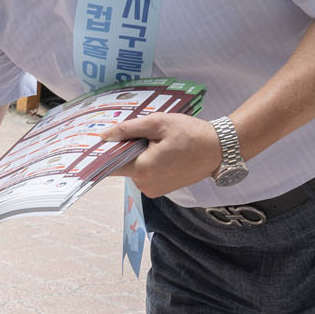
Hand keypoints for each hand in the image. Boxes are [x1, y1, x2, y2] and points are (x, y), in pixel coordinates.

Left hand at [101, 113, 224, 197]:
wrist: (220, 149)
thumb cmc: (191, 134)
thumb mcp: (158, 124)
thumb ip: (128, 129)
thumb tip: (104, 136)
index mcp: (143, 169)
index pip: (110, 165)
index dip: (102, 153)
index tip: (95, 144)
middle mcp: (145, 184)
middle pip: (123, 165)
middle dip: (127, 149)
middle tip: (141, 133)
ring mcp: (154, 189)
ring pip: (135, 169)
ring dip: (139, 155)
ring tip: (158, 141)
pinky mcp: (162, 189)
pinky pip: (146, 174)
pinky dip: (149, 162)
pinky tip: (163, 150)